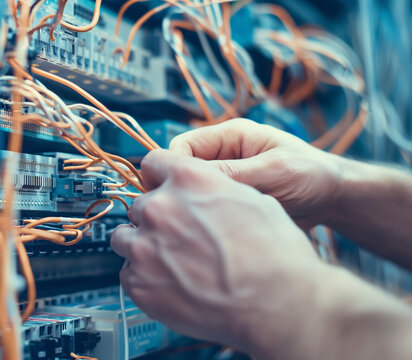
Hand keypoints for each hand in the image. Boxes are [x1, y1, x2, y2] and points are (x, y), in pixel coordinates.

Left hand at [111, 150, 330, 357]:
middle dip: (156, 219)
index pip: (152, 163)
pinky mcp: (138, 284)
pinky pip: (128, 273)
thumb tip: (202, 194)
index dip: (158, 177)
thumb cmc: (274, 253)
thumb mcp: (251, 199)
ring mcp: (144, 247)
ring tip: (170, 263)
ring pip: (125, 238)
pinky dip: (144, 278)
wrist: (277, 304)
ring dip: (142, 246)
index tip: (161, 189)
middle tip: (178, 238)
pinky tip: (171, 285)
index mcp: (187, 179)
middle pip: (140, 206)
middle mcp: (160, 207)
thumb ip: (212, 188)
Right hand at [169, 119, 344, 228]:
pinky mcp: (230, 202)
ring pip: (192, 193)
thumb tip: (190, 180)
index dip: (171, 168)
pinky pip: (207, 209)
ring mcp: (225, 181)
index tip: (171, 192)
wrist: (334, 199)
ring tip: (200, 226)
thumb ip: (232, 174)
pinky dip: (206, 220)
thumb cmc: (310, 174)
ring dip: (193, 208)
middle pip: (182, 171)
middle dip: (179, 191)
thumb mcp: (272, 171)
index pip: (182, 148)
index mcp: (229, 137)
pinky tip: (212, 233)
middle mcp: (222, 157)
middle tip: (183, 215)